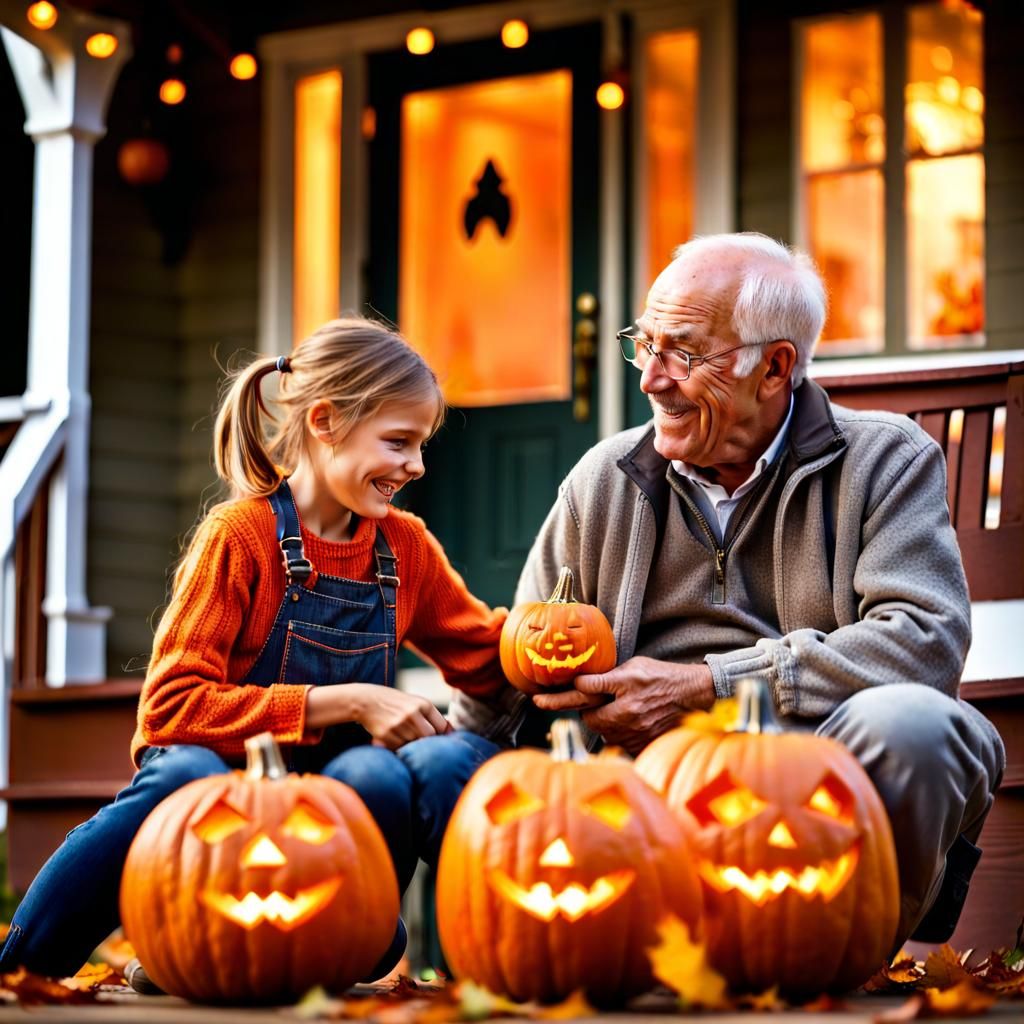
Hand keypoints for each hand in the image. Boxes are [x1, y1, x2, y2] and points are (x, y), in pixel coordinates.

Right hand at [306, 684, 450, 749]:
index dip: (441, 736)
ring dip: (410, 744)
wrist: (366, 700)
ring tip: (402, 735)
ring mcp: (400, 724)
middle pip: (429, 738)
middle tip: (419, 740)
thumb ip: (429, 716)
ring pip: (414, 744)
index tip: (439, 740)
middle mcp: (413, 713)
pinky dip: (398, 747)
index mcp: (423, 704)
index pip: (441, 727)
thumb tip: (450, 733)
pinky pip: (399, 748)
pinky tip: (392, 737)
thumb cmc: (394, 703)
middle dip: (426, 742)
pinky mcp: (387, 734)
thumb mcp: (414, 703)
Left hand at [532, 657, 714, 755]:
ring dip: (603, 723)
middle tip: (596, 702)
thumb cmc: (662, 676)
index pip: (582, 693)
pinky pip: (618, 744)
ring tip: (621, 710)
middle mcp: (627, 712)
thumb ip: (606, 677)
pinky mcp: (642, 745)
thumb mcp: (633, 666)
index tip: (537, 699)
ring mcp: (635, 732)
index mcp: (623, 689)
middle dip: (586, 710)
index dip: (558, 697)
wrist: (694, 695)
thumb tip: (581, 684)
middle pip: (588, 718)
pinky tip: (632, 723)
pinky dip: (618, 735)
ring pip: (602, 732)